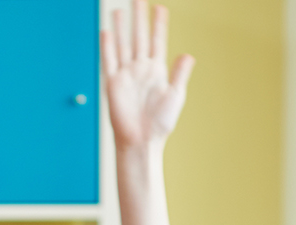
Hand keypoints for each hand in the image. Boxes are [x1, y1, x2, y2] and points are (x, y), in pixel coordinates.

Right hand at [102, 2, 194, 151]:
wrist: (141, 140)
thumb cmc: (160, 123)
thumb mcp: (175, 95)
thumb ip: (180, 73)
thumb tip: (188, 54)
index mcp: (157, 70)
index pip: (157, 41)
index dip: (158, 24)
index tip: (160, 7)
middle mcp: (140, 69)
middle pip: (139, 37)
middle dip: (139, 17)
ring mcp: (126, 74)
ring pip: (123, 45)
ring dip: (122, 27)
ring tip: (118, 10)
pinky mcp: (113, 83)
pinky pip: (109, 61)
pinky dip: (108, 47)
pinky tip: (107, 32)